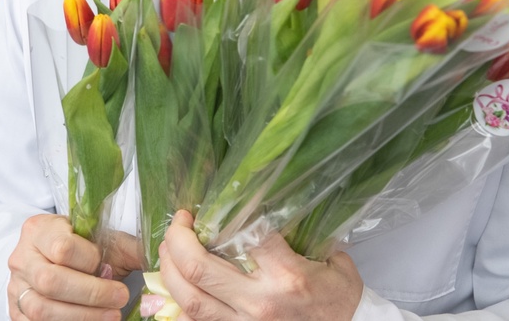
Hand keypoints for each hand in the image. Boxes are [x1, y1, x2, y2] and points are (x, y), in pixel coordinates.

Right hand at [7, 213, 131, 319]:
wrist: (47, 260)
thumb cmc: (78, 248)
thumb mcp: (99, 239)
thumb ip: (125, 247)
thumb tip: (159, 257)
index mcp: (38, 230)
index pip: (62, 248)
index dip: (90, 260)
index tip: (107, 267)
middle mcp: (21, 258)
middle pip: (51, 281)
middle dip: (92, 294)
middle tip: (120, 298)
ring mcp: (16, 288)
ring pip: (42, 310)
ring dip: (82, 317)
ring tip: (111, 316)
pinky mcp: (17, 313)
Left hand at [158, 210, 361, 320]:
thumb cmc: (339, 304)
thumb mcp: (336, 265)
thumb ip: (307, 237)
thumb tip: (283, 207)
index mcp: (287, 276)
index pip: (246, 234)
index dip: (224, 213)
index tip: (215, 204)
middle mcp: (260, 302)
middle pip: (199, 267)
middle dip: (178, 239)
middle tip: (179, 222)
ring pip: (189, 298)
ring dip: (169, 269)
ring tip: (168, 249)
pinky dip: (178, 304)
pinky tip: (175, 285)